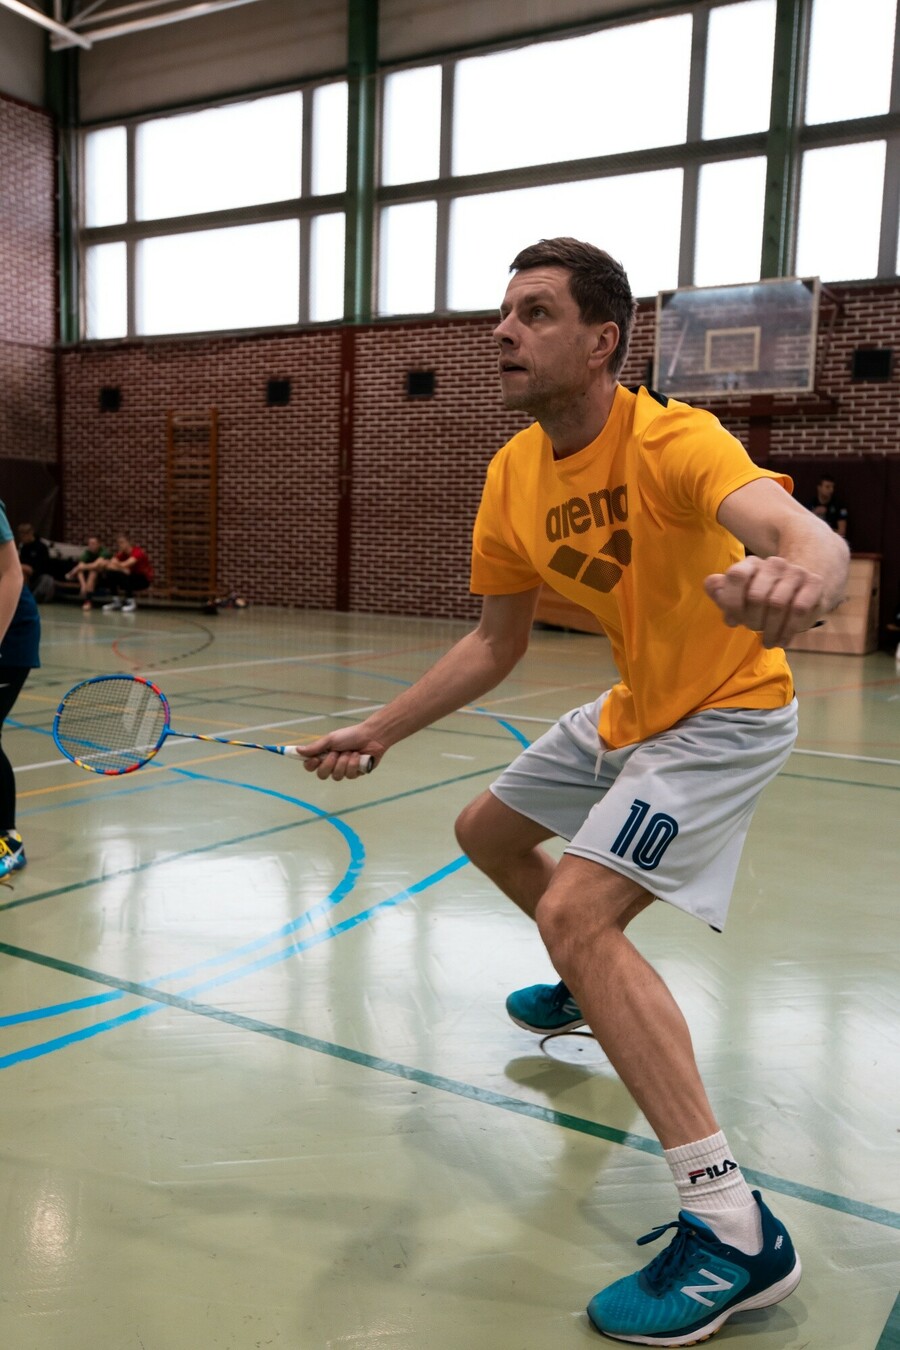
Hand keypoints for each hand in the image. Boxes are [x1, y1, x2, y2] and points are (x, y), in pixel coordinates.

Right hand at [296, 728, 384, 779]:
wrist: (372, 736)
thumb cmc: (350, 735)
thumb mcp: (331, 739)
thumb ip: (315, 747)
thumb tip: (297, 750)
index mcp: (324, 754)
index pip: (310, 766)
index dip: (310, 765)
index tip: (314, 759)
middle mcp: (332, 764)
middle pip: (322, 775)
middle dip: (329, 764)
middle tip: (336, 753)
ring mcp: (344, 770)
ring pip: (337, 776)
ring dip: (344, 762)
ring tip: (350, 752)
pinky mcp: (355, 774)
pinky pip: (350, 775)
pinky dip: (353, 764)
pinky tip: (358, 756)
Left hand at [704, 556, 827, 648]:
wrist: (800, 589)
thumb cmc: (762, 596)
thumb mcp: (738, 594)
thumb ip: (720, 590)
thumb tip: (713, 585)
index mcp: (750, 564)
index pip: (736, 576)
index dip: (731, 602)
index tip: (732, 621)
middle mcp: (773, 564)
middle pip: (756, 596)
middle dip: (752, 620)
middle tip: (754, 630)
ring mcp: (795, 572)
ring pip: (777, 604)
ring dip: (770, 629)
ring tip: (768, 641)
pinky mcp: (814, 583)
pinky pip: (799, 610)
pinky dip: (788, 630)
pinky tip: (782, 641)